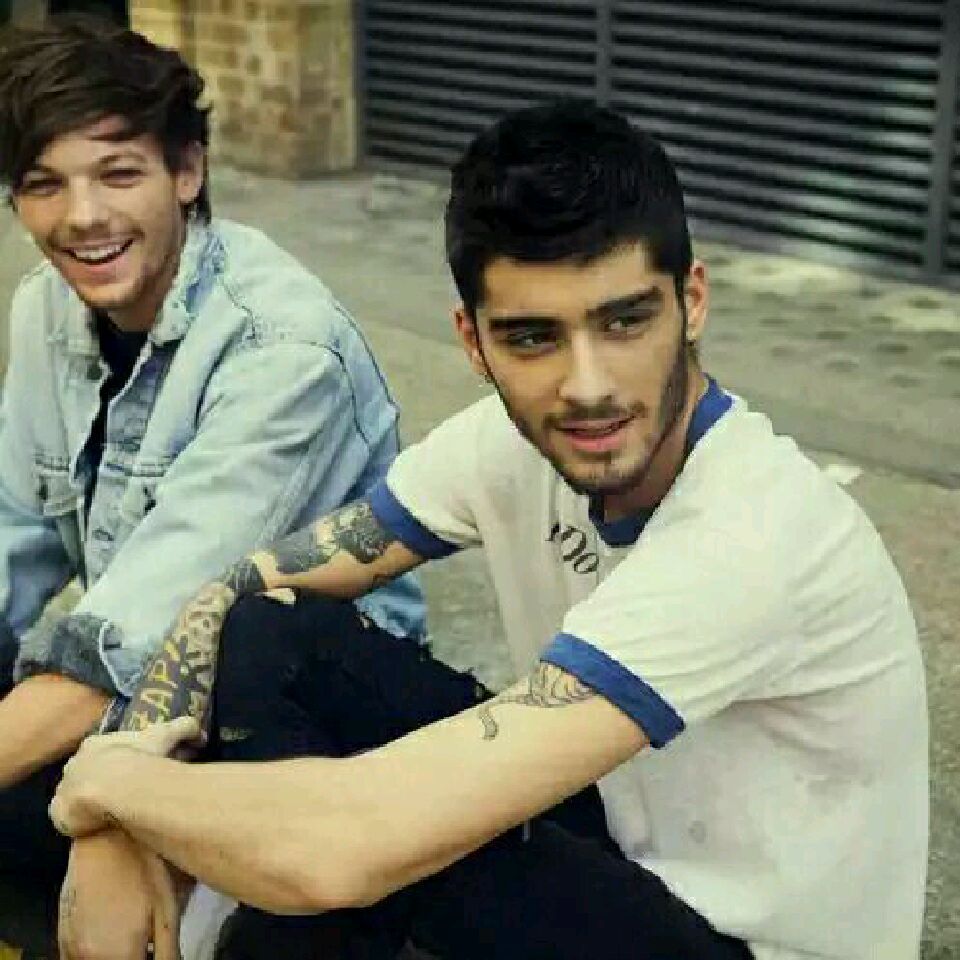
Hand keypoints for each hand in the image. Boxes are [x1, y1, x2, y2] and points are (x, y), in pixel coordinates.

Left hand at [50, 717, 200, 836]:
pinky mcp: (59, 813)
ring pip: (74, 794)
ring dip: (88, 802)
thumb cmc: (139, 757)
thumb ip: (184, 728)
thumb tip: (201, 734)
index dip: (118, 759)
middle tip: (123, 794)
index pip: (103, 750)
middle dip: (101, 780)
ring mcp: (64, 788)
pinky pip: (66, 817)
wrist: (114, 786)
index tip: (133, 769)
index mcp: (95, 744)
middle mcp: (75, 763)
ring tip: (111, 813)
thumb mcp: (167, 735)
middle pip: (86, 771)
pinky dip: (79, 821)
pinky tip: (96, 826)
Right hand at [59, 830, 183, 959]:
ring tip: (132, 940)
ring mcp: (67, 946)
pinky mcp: (61, 933)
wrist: (104, 837)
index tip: (155, 951)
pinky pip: (78, 956)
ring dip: (112, 958)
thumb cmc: (142, 869)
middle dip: (131, 959)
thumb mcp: (168, 910)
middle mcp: (84, 958)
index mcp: (115, 955)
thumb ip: (167, 951)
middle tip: (145, 945)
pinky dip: (98, 953)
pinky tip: (114, 934)